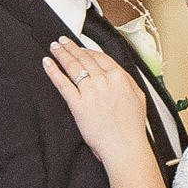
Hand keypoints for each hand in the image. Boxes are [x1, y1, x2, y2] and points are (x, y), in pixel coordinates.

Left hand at [44, 35, 150, 167]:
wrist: (124, 145)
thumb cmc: (132, 127)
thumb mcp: (138, 97)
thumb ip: (128, 82)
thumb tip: (119, 74)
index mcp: (119, 77)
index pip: (100, 57)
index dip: (87, 50)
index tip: (80, 47)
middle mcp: (103, 81)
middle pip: (84, 58)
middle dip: (71, 47)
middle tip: (62, 42)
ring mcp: (89, 91)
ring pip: (73, 66)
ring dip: (62, 54)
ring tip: (55, 48)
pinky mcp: (77, 104)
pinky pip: (63, 83)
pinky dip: (54, 71)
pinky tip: (48, 64)